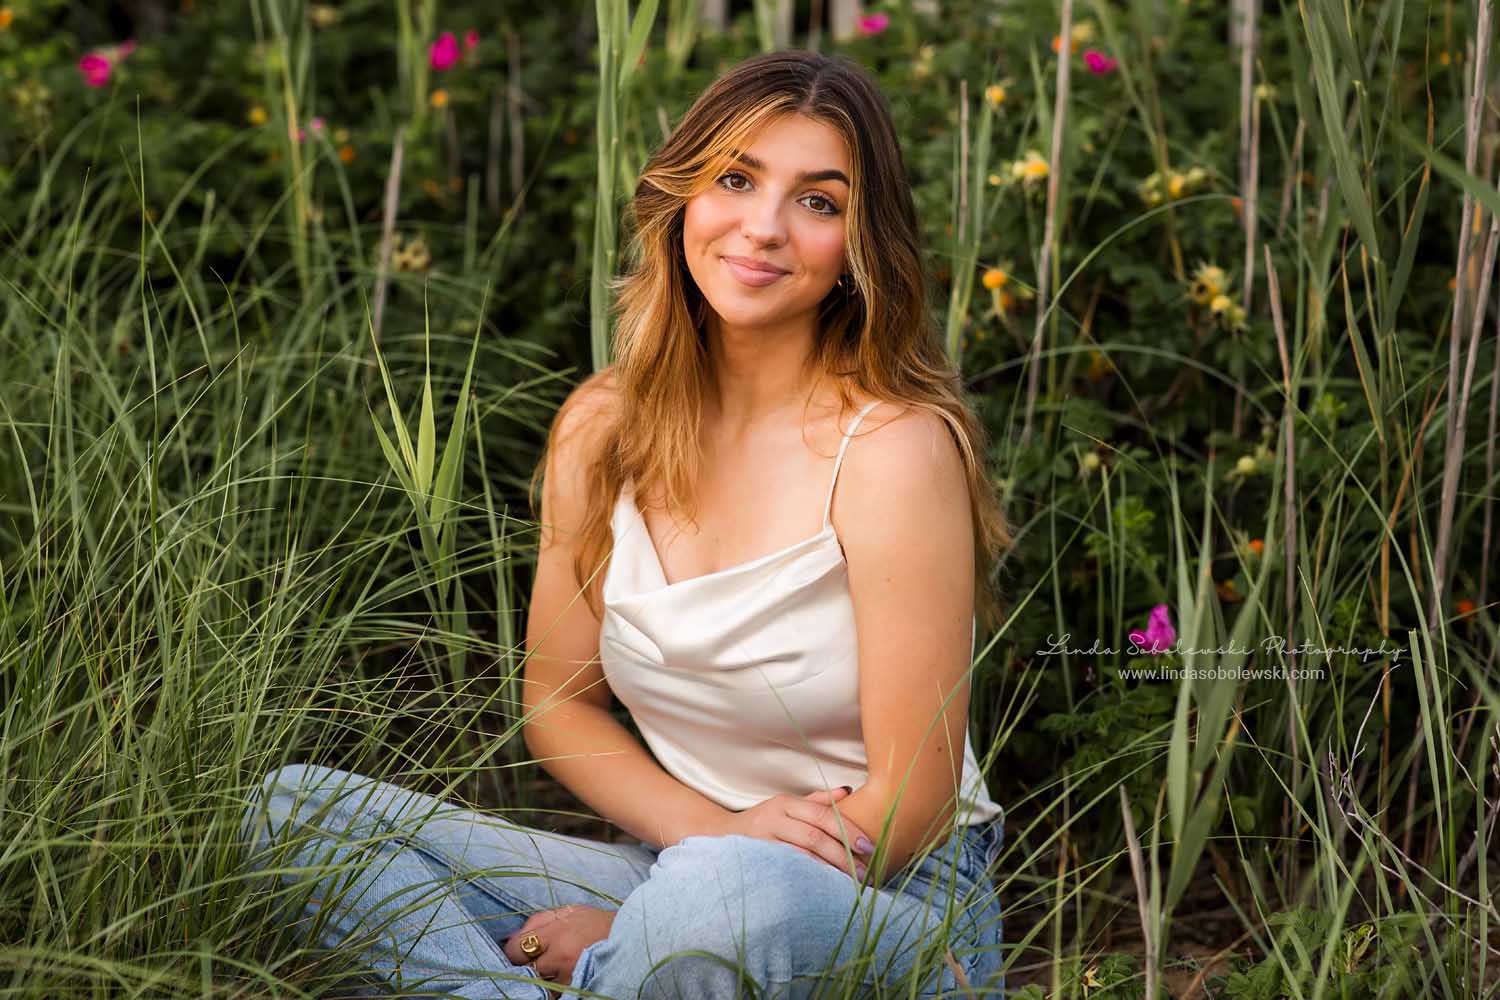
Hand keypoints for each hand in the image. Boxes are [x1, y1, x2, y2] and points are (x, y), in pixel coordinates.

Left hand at [501, 903, 614, 998]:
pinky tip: (555, 979)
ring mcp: (569, 978)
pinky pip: (554, 994)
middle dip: (523, 966)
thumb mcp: (569, 912)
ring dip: (538, 979)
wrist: (631, 940)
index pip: (516, 949)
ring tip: (546, 970)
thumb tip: (510, 938)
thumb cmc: (597, 923)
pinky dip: (551, 989)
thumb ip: (538, 921)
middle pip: (524, 970)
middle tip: (529, 961)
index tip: (516, 951)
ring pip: (538, 986)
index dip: (512, 951)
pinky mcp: (577, 990)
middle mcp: (560, 958)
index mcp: (557, 933)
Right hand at [717, 785, 876, 880]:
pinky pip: (788, 871)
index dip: (847, 830)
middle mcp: (772, 819)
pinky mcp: (757, 862)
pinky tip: (824, 887)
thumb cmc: (761, 822)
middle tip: (864, 871)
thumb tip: (848, 791)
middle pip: (813, 837)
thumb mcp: (786, 806)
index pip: (821, 815)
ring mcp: (762, 842)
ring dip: (829, 871)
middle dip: (842, 855)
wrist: (718, 836)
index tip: (868, 846)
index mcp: (784, 803)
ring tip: (849, 883)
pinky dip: (809, 879)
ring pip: (801, 857)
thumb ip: (816, 801)